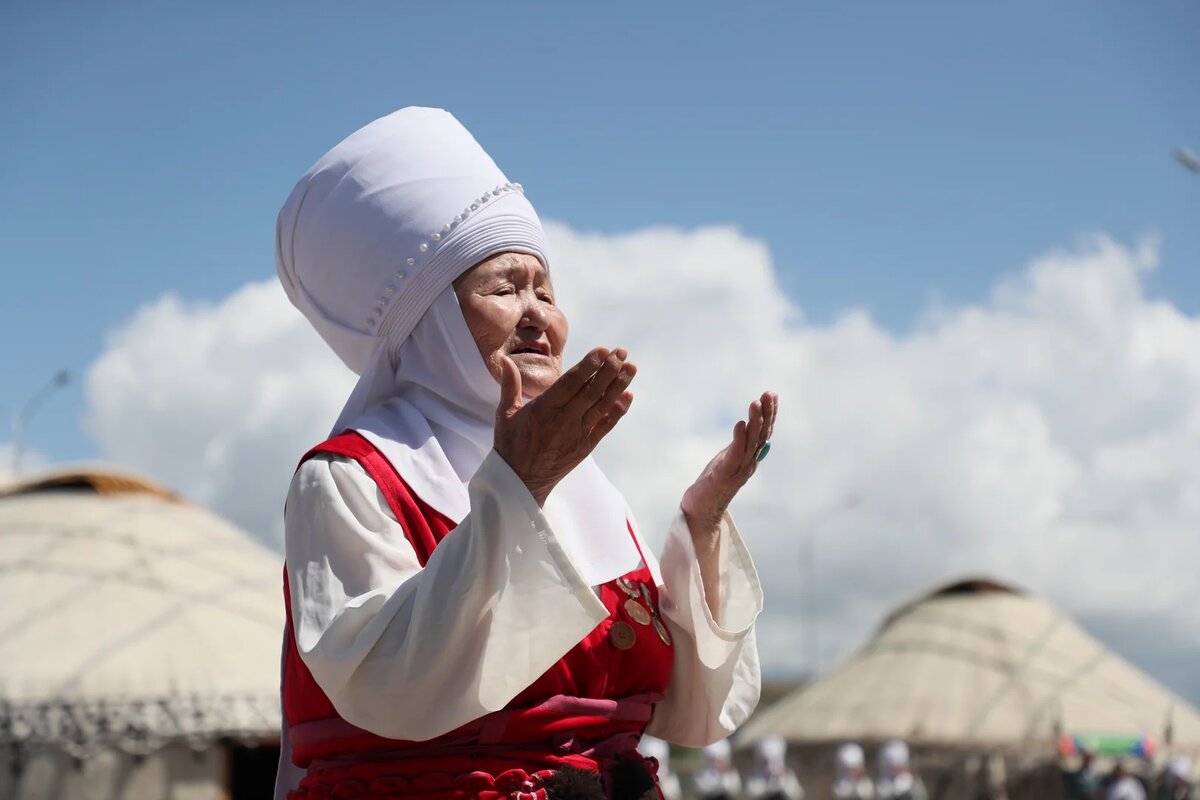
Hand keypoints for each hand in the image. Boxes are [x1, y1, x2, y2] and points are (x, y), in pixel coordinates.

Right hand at [494, 347, 636, 504]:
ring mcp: (577, 434)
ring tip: (631, 368)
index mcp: (543, 410)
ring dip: (618, 386)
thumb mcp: (506, 414)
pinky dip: (617, 411)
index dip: (588, 366)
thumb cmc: (511, 445)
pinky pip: (605, 426)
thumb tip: (506, 360)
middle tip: (621, 353)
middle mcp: (563, 421)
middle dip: (608, 370)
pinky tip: (628, 396)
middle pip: (590, 391)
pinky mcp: (585, 446)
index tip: (602, 351)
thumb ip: (509, 385)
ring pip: (601, 406)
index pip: (570, 383)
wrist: (521, 481)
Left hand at [681, 391, 778, 540]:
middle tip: (768, 394)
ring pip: (751, 443)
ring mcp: (737, 471)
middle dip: (766, 413)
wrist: (700, 513)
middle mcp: (748, 464)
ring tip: (755, 403)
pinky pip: (734, 456)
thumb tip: (751, 429)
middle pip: (761, 435)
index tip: (772, 395)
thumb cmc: (712, 485)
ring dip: (754, 422)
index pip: (764, 433)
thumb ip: (740, 446)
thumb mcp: (728, 460)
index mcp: (750, 458)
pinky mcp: (723, 476)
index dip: (770, 414)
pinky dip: (739, 439)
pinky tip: (740, 424)